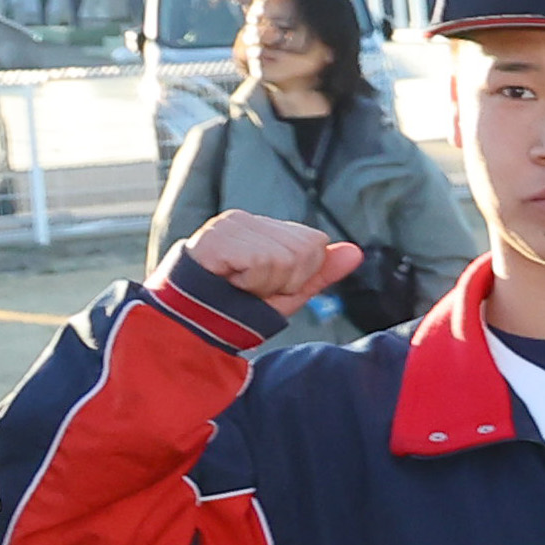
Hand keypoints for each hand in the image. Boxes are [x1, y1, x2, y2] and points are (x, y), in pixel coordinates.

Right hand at [180, 211, 362, 317]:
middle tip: (252, 288)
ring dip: (267, 283)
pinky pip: (263, 261)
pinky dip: (251, 282)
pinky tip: (228, 281)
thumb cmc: (235, 309)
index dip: (300, 275)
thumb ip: (320, 272)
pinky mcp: (218, 236)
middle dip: (287, 280)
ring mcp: (231, 224)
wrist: (188, 324)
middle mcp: (248, 220)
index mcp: (265, 229)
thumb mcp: (286, 292)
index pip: (315, 243)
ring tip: (239, 286)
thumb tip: (356, 252)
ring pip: (288, 257)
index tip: (268, 285)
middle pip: (307, 249)